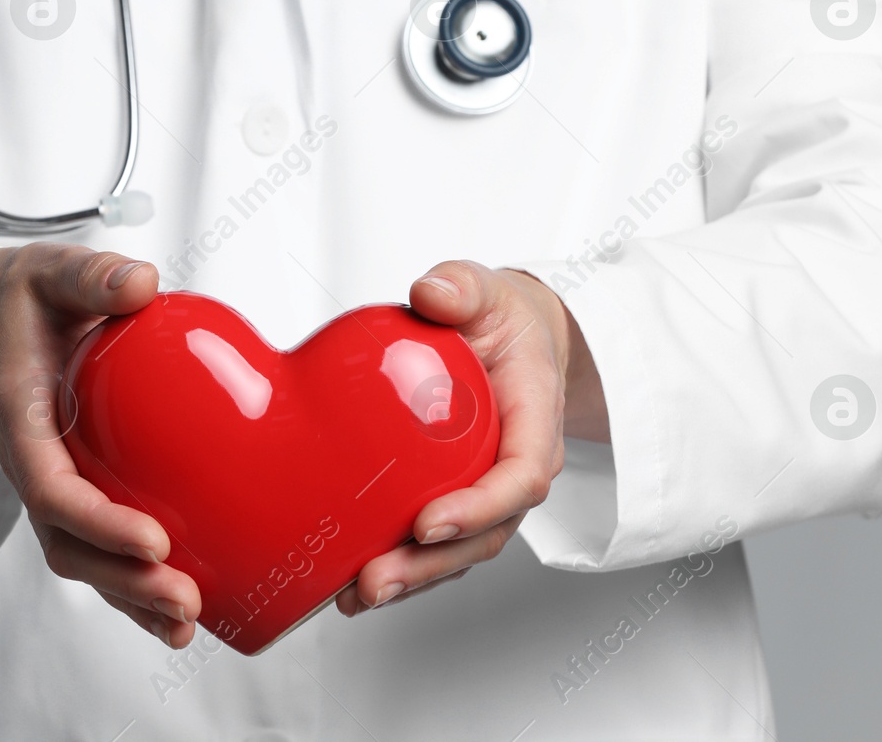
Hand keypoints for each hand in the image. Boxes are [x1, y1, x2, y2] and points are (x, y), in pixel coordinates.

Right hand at [0, 243, 201, 647]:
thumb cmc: (26, 297)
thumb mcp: (51, 269)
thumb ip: (90, 274)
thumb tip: (139, 282)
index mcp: (22, 419)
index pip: (53, 488)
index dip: (99, 523)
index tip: (153, 540)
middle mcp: (35, 465)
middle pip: (68, 544)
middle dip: (122, 581)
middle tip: (183, 598)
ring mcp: (56, 484)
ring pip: (84, 560)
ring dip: (131, 597)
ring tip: (186, 621)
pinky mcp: (82, 490)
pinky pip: (103, 549)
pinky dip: (136, 583)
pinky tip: (181, 610)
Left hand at [336, 261, 605, 616]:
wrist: (511, 340)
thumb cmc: (501, 319)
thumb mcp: (488, 289)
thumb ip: (465, 285)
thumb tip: (432, 292)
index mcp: (534, 421)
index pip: (521, 478)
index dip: (478, 508)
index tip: (427, 523)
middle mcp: (516, 469)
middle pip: (485, 534)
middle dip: (430, 566)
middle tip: (373, 581)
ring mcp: (487, 492)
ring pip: (457, 552)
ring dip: (409, 580)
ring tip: (353, 596)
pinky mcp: (455, 501)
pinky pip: (433, 546)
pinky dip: (398, 568)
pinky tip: (347, 587)